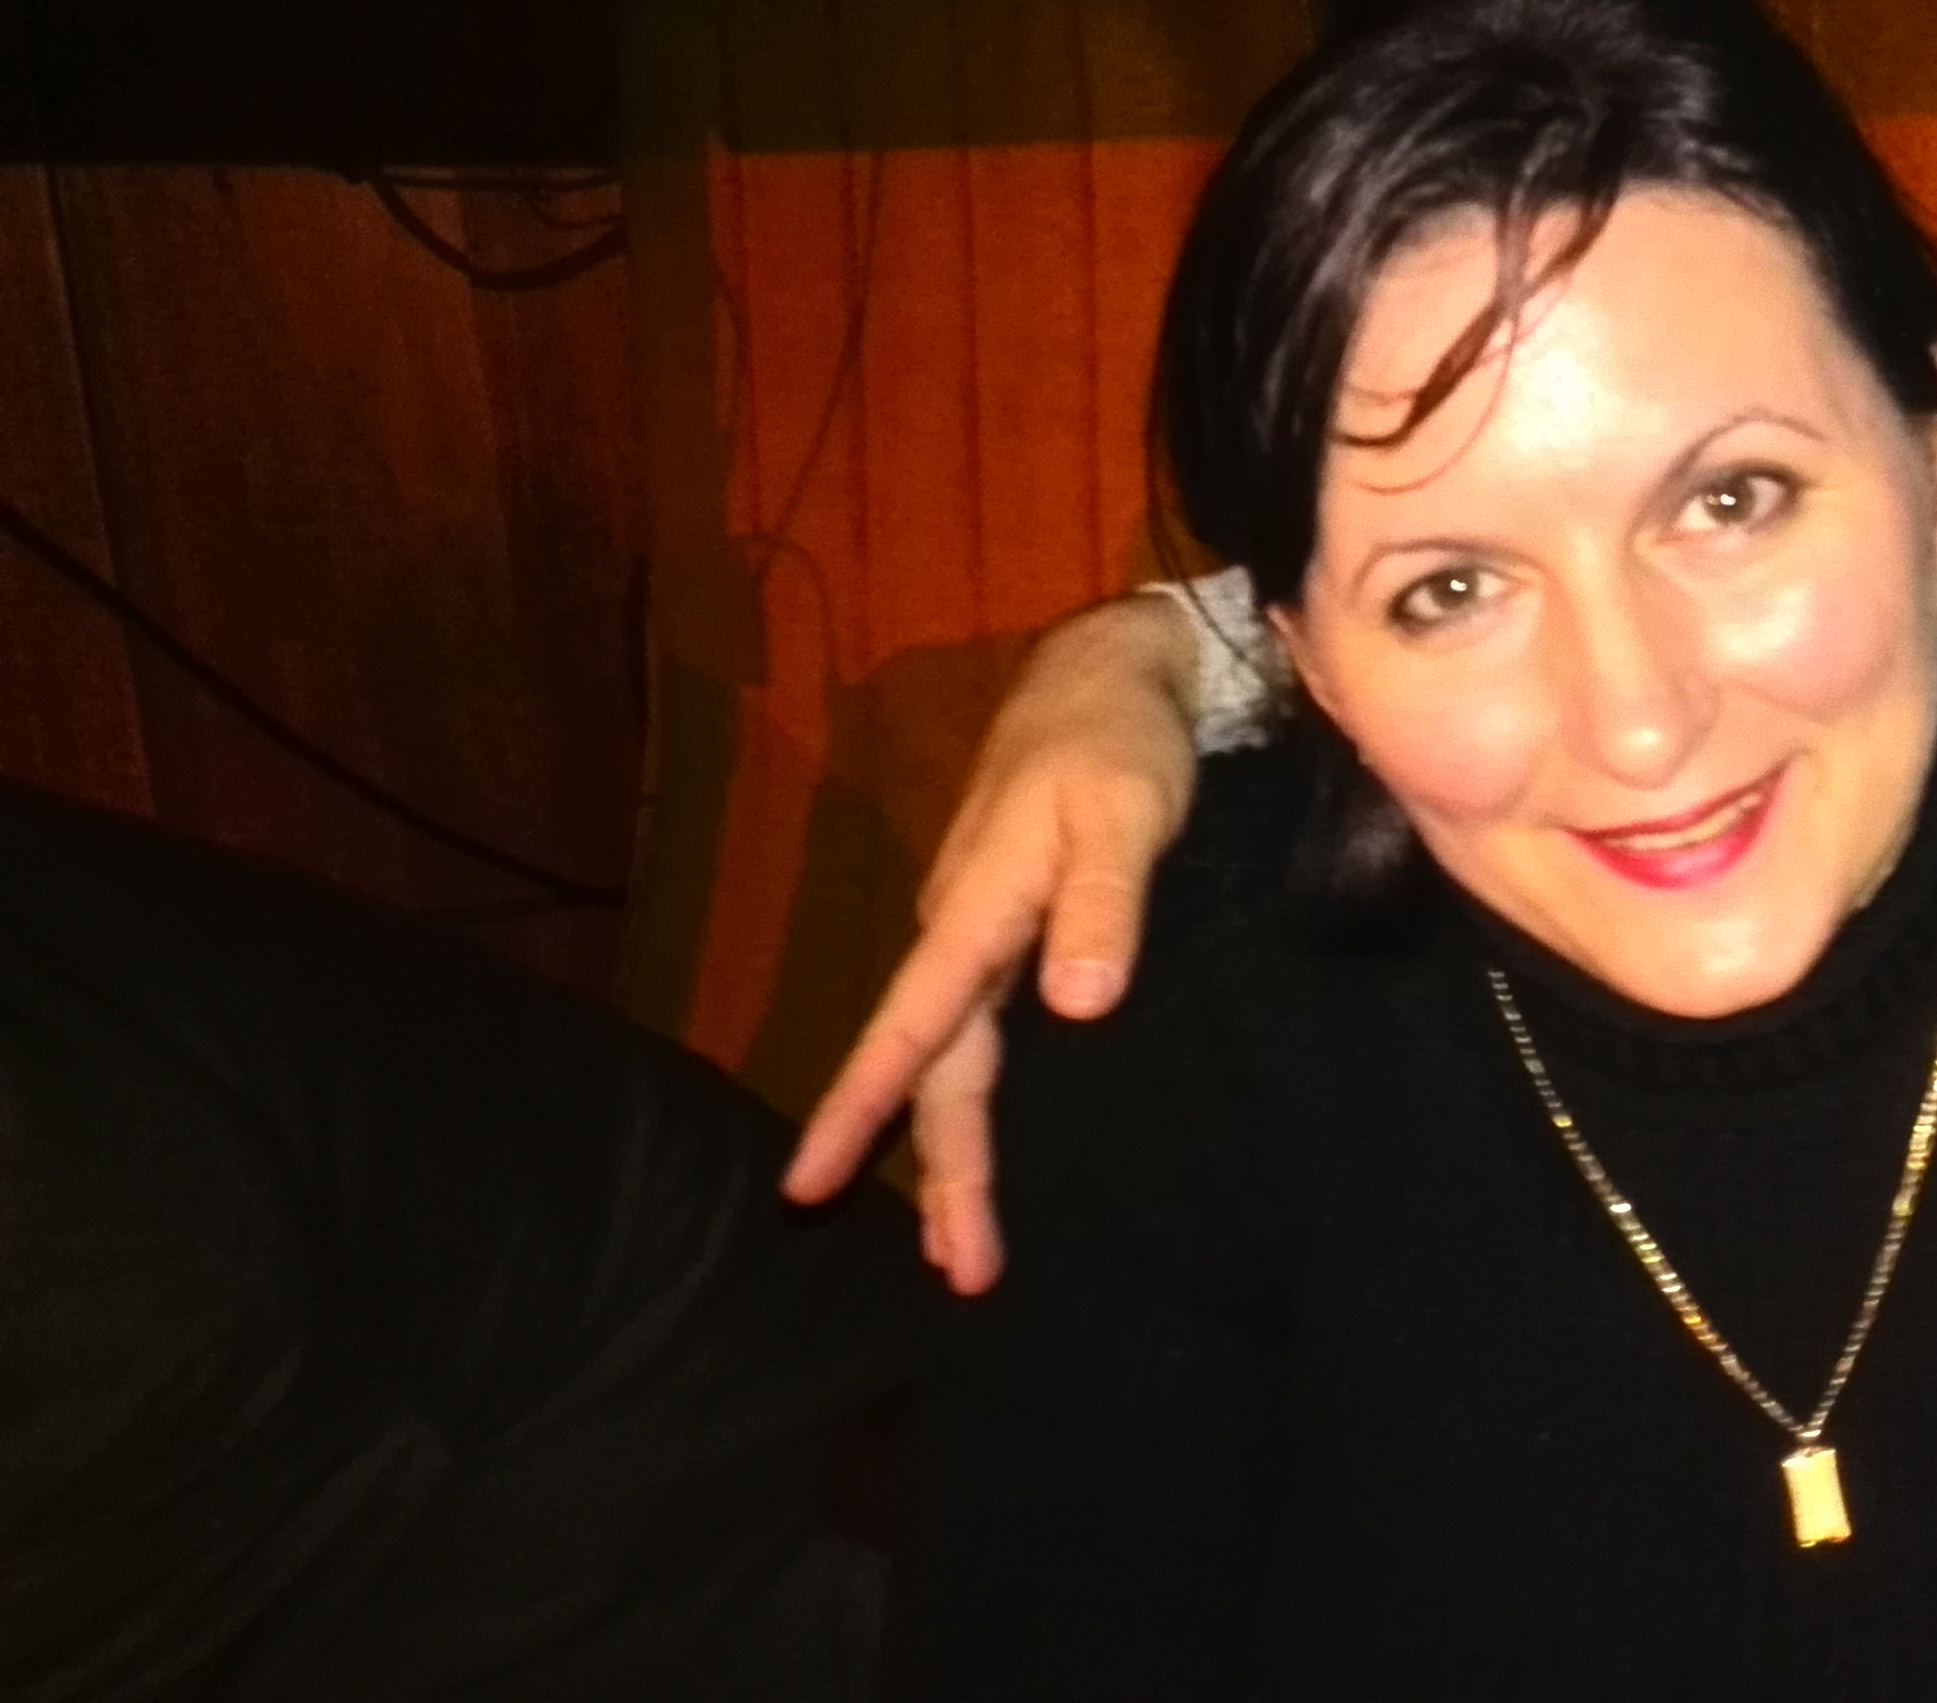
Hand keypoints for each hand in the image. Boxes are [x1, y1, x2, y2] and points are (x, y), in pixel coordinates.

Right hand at [783, 592, 1204, 1292]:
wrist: (1116, 668)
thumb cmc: (1119, 736)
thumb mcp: (1124, 809)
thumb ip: (1104, 903)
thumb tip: (1077, 1006)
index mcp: (974, 915)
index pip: (912, 1033)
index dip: (862, 1111)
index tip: (806, 1189)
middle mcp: (963, 935)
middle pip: (939, 1075)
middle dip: (942, 1176)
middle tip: (961, 1273)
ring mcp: (983, 936)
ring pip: (957, 1064)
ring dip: (957, 1154)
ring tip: (962, 1245)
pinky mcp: (1013, 930)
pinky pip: (977, 1036)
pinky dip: (974, 1101)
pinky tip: (985, 1145)